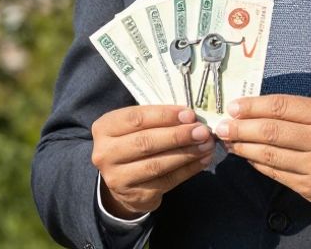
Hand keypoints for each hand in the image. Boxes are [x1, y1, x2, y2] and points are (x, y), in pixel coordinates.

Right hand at [91, 105, 213, 219]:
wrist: (122, 182)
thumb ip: (155, 120)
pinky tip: (202, 160)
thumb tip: (190, 118)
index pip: (135, 119)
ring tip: (206, 145)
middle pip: (146, 142)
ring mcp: (118, 178)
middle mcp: (105, 153)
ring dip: (186, 153)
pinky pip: (167, 181)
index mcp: (104, 128)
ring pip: (157, 164)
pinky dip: (188, 170)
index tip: (189, 114)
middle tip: (202, 131)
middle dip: (178, 136)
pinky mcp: (136, 195)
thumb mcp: (133, 127)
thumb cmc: (132, 143)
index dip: (164, 115)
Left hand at [214, 95, 310, 211]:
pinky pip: (275, 174)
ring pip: (269, 155)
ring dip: (243, 147)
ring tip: (229, 141)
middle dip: (240, 128)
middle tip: (222, 126)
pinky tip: (247, 156)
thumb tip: (255, 110)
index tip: (234, 107)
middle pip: (270, 132)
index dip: (252, 106)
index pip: (280, 107)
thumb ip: (297, 110)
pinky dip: (257, 164)